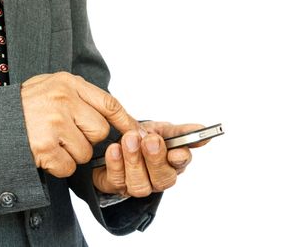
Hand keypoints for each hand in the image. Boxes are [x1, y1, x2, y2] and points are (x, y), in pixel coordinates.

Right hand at [20, 72, 138, 177]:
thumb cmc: (22, 106)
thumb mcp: (49, 87)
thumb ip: (78, 95)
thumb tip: (113, 116)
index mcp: (67, 83)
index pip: (108, 102)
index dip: (125, 121)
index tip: (135, 133)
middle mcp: (62, 99)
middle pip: (99, 131)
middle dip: (86, 140)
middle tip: (65, 136)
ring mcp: (53, 122)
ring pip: (84, 152)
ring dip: (70, 154)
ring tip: (49, 142)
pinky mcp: (44, 145)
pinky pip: (68, 167)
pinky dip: (58, 166)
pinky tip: (42, 154)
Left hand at [92, 122, 207, 196]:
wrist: (113, 139)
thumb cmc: (142, 137)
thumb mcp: (161, 129)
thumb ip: (180, 131)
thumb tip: (201, 129)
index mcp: (172, 163)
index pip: (181, 164)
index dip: (180, 159)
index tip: (176, 151)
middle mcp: (157, 178)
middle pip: (162, 178)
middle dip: (155, 159)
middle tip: (149, 140)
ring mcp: (137, 185)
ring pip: (140, 184)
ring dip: (134, 161)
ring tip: (129, 140)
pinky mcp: (115, 186)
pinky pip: (117, 181)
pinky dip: (115, 164)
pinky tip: (114, 149)